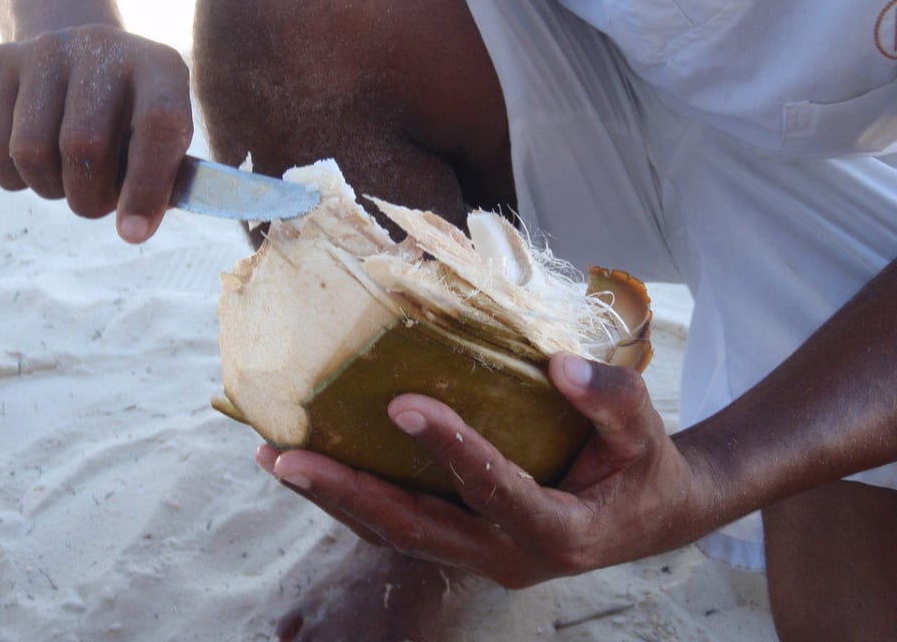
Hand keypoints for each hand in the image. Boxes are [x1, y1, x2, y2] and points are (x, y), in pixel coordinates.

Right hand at [0, 24, 193, 242]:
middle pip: (84, 146)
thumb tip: (134, 227)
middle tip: (100, 200)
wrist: (87, 60)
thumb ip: (162, 184)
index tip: (133, 233)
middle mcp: (103, 45)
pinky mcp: (0, 62)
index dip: (147, 186)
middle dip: (91, 197)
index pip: (158, 124)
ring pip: (32, 151)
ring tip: (72, 179)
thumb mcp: (164, 143)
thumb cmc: (135, 121)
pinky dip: (17, 179)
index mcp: (161, 66)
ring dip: (52, 189)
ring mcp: (47, 49)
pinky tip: (41, 166)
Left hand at [259, 353, 720, 587]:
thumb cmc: (643, 469)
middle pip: (416, 529)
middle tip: (286, 458)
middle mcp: (509, 557)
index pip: (496, 490)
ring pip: (396, 537)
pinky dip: (355, 500)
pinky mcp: (465, 546)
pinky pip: (401, 529)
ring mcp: (481, 558)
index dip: (451, 449)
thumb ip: (613, 398)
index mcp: (559, 532)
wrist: (646, 519)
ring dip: (335, 499)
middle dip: (348, 492)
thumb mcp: (645, 431)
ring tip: (277, 460)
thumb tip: (558, 365)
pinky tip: (316, 470)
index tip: (403, 402)